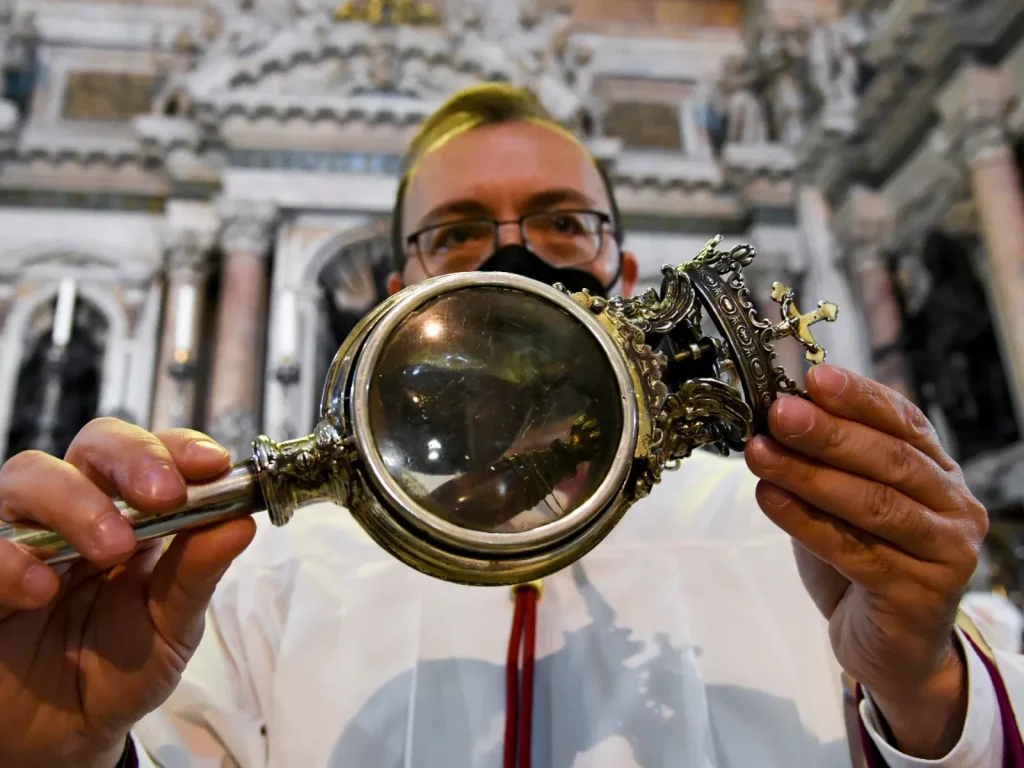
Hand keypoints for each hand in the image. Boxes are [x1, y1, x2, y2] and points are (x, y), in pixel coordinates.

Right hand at [0, 419, 255, 767]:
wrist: (63, 734)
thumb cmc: (119, 668)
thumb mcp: (171, 627)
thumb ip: (198, 575)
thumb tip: (241, 524)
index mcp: (134, 514)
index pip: (154, 452)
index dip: (180, 447)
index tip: (213, 465)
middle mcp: (76, 510)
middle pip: (95, 444)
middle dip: (133, 457)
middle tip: (163, 496)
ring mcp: (23, 537)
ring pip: (29, 475)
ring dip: (76, 503)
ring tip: (112, 549)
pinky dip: (10, 559)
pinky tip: (41, 588)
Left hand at [744, 366, 986, 759]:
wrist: (889, 648)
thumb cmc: (864, 563)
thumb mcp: (845, 504)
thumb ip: (825, 463)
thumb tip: (773, 416)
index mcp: (936, 471)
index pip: (902, 420)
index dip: (858, 397)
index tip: (813, 377)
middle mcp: (952, 506)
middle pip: (888, 459)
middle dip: (828, 432)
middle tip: (778, 413)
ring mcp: (945, 552)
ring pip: (874, 504)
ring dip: (809, 475)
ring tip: (759, 453)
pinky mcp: (921, 594)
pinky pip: (856, 551)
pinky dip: (805, 521)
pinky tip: (768, 498)